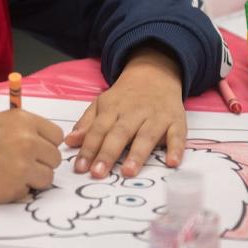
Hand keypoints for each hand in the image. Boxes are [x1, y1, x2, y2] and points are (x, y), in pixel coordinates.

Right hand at [0, 109, 63, 202]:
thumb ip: (21, 130)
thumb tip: (41, 144)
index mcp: (23, 121)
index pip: (56, 136)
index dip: (46, 144)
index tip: (36, 148)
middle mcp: (27, 142)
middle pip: (55, 159)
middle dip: (41, 163)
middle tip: (20, 164)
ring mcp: (22, 168)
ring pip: (47, 178)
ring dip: (33, 179)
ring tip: (9, 174)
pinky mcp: (12, 190)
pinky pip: (28, 193)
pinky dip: (17, 191)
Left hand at [66, 46, 185, 178]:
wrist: (156, 74)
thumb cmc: (126, 97)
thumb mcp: (103, 103)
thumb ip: (87, 123)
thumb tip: (69, 142)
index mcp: (113, 109)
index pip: (98, 130)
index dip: (88, 148)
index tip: (80, 167)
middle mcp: (134, 113)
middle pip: (119, 133)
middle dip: (108, 153)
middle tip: (98, 173)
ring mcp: (156, 117)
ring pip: (146, 135)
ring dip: (137, 154)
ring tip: (127, 171)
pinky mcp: (176, 121)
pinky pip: (178, 135)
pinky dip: (176, 148)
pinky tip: (172, 162)